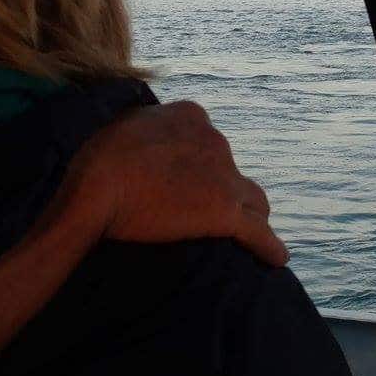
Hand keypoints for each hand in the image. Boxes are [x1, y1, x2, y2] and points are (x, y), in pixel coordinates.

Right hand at [69, 100, 288, 266]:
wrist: (99, 187)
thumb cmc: (98, 160)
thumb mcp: (122, 127)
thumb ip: (143, 131)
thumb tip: (142, 142)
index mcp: (190, 116)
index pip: (206, 140)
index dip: (199, 164)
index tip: (187, 182)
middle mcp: (214, 140)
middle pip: (229, 170)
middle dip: (220, 189)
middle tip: (201, 213)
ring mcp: (224, 176)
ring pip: (253, 199)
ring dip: (250, 214)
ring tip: (245, 233)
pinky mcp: (226, 212)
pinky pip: (259, 233)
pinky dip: (269, 247)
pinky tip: (276, 258)